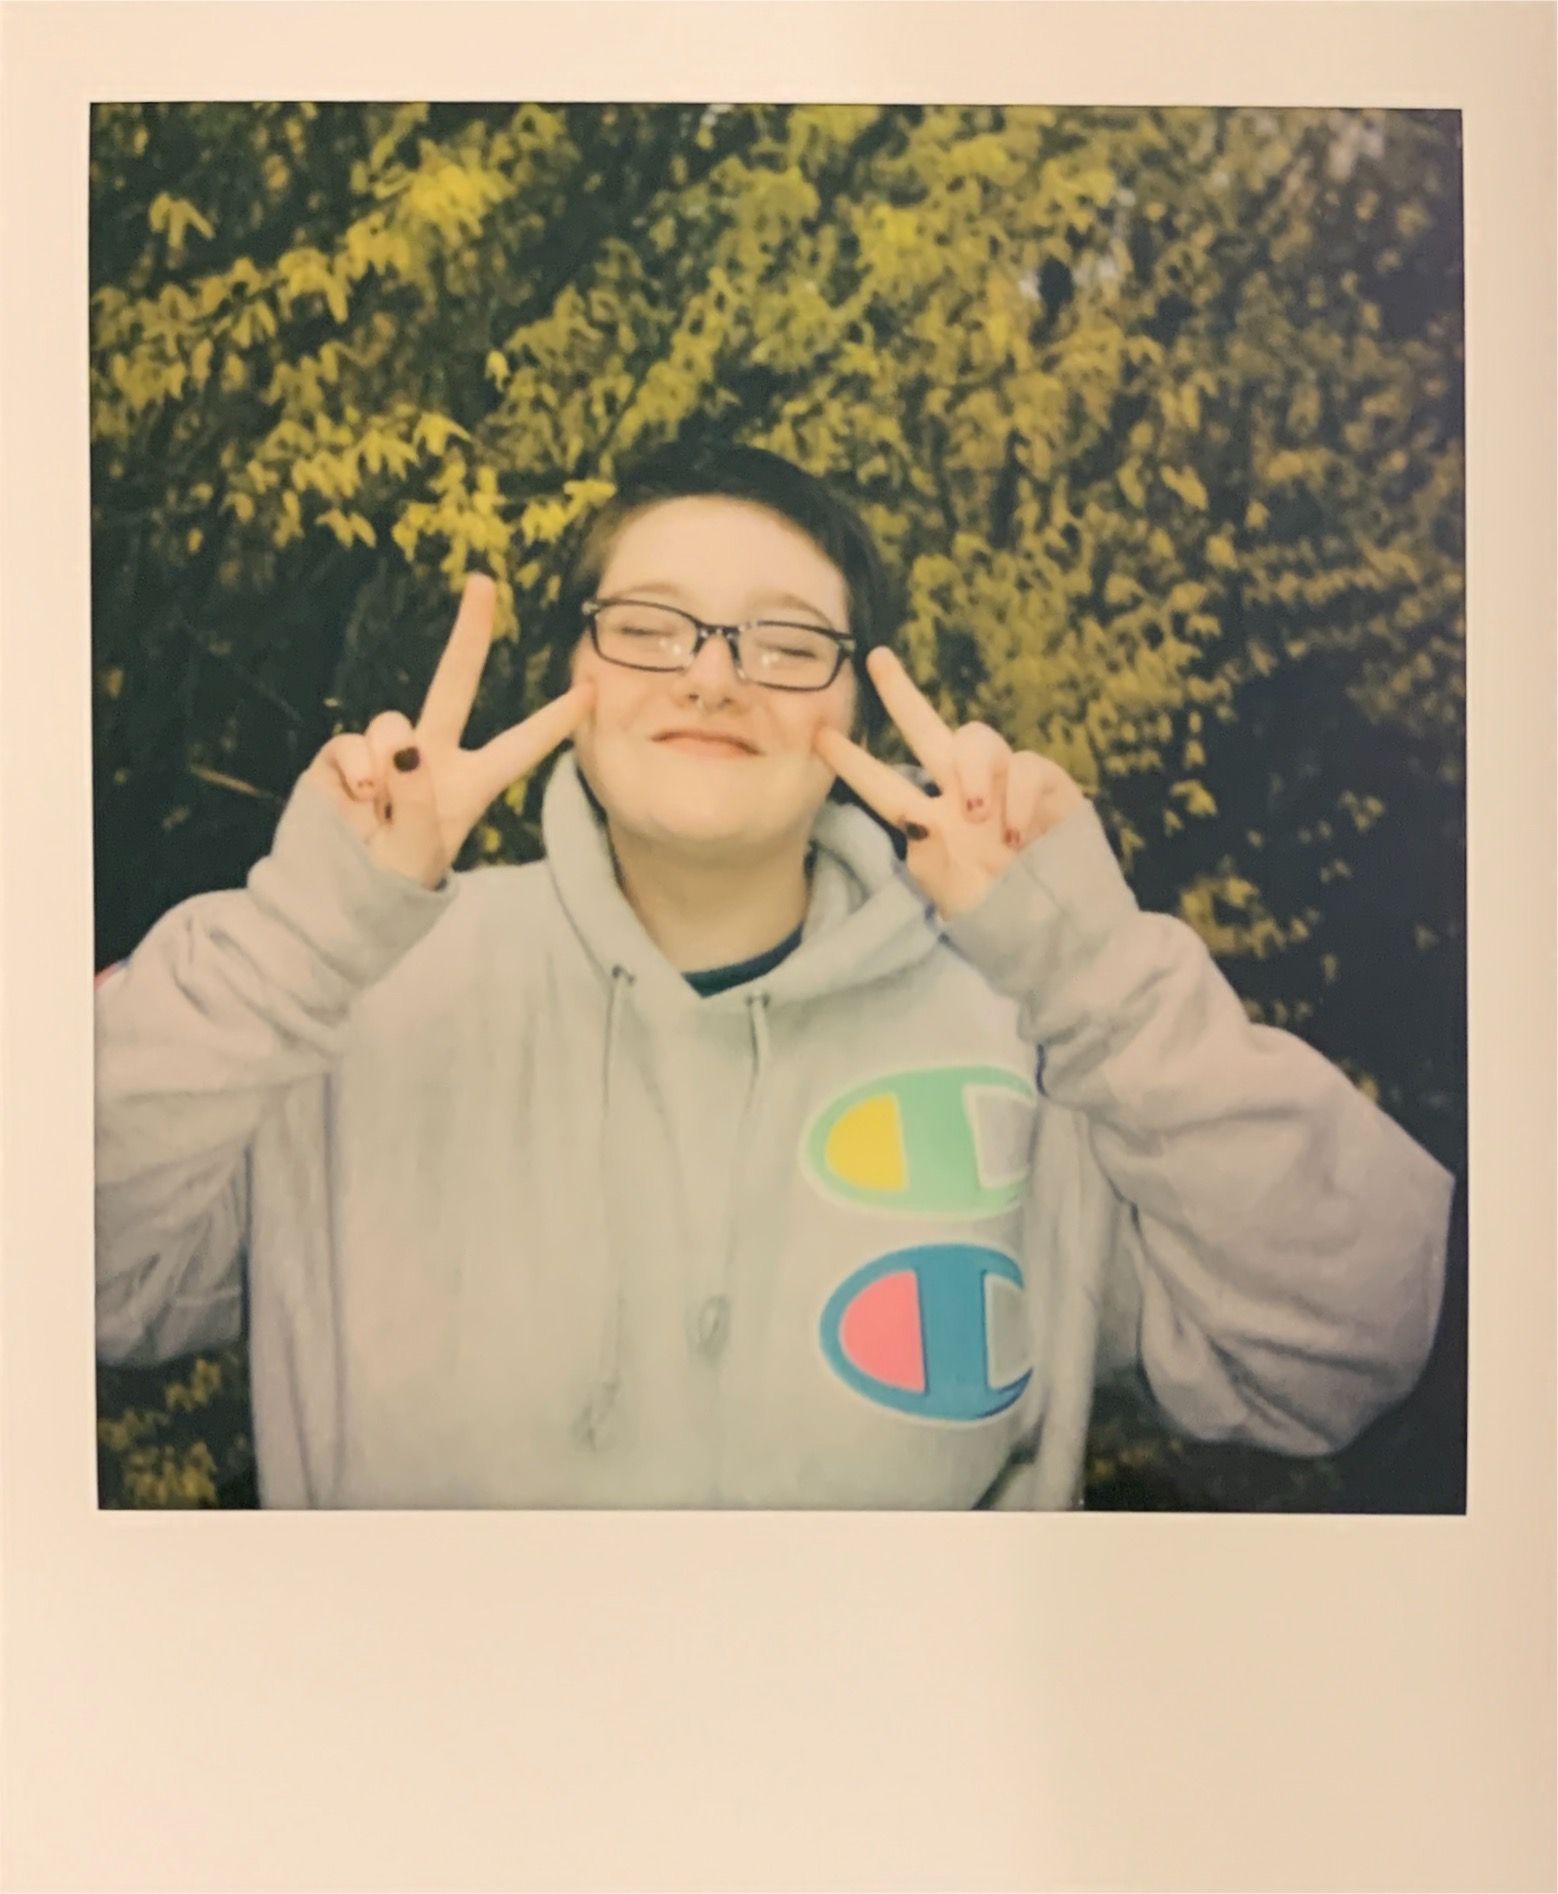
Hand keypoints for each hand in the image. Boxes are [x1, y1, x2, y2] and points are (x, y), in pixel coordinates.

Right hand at [304, 574, 593, 887]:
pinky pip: (351, 745)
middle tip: (484, 580)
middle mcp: (430, 759)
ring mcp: (385, 754)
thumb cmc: (388, 885)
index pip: (520, 748)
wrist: (332, 898)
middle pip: (453, 685)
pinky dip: (352, 774)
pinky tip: (354, 805)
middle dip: (469, 634)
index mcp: (468, 785)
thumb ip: (420, 803)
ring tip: (379, 815)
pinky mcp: (342, 757)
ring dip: (385, 771)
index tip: (590, 691)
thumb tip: (402, 747)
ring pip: (392, 726)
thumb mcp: (420, 857)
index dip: (554, 721)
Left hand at [814, 647, 1085, 918]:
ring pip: (978, 739)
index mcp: (929, 820)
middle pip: (928, 730)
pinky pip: (1027, 767)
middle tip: (877, 659)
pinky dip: (1018, 796)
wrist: (1059, 926)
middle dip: (901, 693)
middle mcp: (962, 793)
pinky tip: (1016, 832)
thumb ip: (930, 863)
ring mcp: (1004, 785)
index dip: (853, 763)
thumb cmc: (1001, 916)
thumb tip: (917, 821)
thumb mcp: (955, 901)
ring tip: (975, 813)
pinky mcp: (1048, 785)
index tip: (819, 736)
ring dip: (973, 770)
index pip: (883, 785)